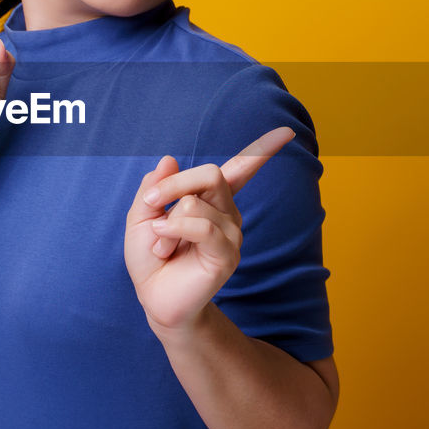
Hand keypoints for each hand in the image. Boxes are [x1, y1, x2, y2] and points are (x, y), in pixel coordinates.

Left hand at [124, 127, 295, 338]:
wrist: (153, 296)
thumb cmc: (151, 256)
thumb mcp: (141, 214)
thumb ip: (154, 187)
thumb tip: (170, 160)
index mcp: (211, 199)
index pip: (241, 169)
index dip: (263, 150)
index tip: (287, 132)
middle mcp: (227, 212)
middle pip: (211, 173)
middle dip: (173, 186)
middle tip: (151, 204)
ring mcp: (231, 233)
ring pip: (195, 203)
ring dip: (165, 223)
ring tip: (162, 245)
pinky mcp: (227, 254)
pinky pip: (202, 227)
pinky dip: (173, 230)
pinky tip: (164, 244)